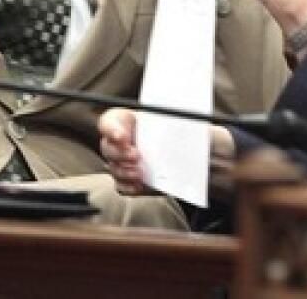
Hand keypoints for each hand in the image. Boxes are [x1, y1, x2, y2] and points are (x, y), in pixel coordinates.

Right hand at [98, 107, 237, 195]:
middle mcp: (123, 140)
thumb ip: (174, 120)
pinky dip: (129, 186)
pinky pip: (121, 185)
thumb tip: (174, 119)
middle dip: (119, 153)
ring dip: (124, 172)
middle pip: (107, 146)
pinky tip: (141, 184)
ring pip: (113, 168)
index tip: (122, 137)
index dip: (111, 128)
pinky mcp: (131, 181)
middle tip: (136, 157)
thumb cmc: (190, 135)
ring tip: (140, 174)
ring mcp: (125, 162)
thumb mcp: (184, 122)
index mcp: (130, 120)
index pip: (110, 121)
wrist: (199, 160)